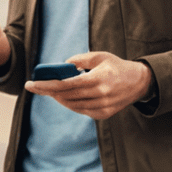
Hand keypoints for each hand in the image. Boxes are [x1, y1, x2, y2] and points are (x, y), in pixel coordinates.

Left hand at [24, 51, 154, 119]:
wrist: (140, 82)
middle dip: (48, 91)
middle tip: (36, 86)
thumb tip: (61, 66)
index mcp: (98, 78)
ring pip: (71, 105)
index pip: (65, 85)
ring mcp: (102, 106)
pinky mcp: (103, 114)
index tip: (31, 84)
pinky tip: (66, 97)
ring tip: (51, 90)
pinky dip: (70, 104)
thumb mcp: (100, 56)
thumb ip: (79, 59)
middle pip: (65, 96)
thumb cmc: (117, 67)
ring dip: (58, 98)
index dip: (46, 85)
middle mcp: (100, 95)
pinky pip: (80, 111)